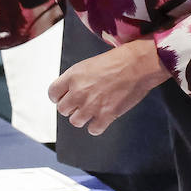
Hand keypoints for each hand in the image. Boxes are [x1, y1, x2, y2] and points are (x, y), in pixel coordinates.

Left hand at [47, 38, 169, 135]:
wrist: (137, 65)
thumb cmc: (117, 60)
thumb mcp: (89, 64)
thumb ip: (76, 78)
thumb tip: (71, 91)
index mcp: (73, 76)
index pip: (53, 93)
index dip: (58, 96)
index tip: (63, 98)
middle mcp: (79, 92)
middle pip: (63, 109)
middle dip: (71, 107)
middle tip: (80, 104)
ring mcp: (92, 105)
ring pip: (75, 121)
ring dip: (82, 118)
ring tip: (91, 111)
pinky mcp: (106, 115)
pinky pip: (93, 129)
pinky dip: (97, 126)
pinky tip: (102, 119)